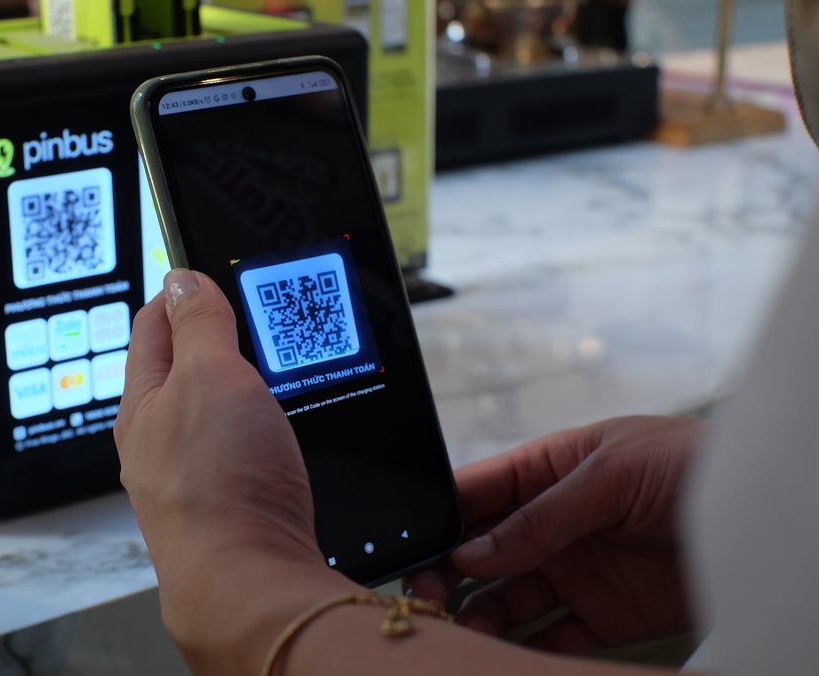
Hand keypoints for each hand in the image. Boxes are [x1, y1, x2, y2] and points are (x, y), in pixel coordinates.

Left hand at [116, 269, 353, 670]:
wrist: (247, 582)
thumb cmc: (220, 486)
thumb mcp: (210, 377)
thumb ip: (199, 325)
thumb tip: (182, 280)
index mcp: (143, 402)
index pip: (153, 326)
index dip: (181, 291)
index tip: (205, 270)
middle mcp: (159, 441)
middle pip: (182, 370)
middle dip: (213, 338)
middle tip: (246, 312)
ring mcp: (191, 477)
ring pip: (212, 413)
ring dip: (238, 385)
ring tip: (267, 366)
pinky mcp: (227, 507)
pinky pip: (237, 450)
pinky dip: (255, 428)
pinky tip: (278, 430)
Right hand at [408, 416, 704, 653]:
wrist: (765, 516)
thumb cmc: (689, 465)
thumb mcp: (609, 474)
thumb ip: (540, 516)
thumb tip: (472, 551)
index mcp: (546, 471)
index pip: (477, 493)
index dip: (441, 519)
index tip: (412, 547)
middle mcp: (551, 523)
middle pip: (481, 551)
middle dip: (448, 572)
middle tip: (428, 596)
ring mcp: (575, 570)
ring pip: (507, 598)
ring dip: (479, 614)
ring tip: (460, 630)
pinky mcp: (603, 616)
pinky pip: (552, 638)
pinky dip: (525, 649)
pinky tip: (503, 652)